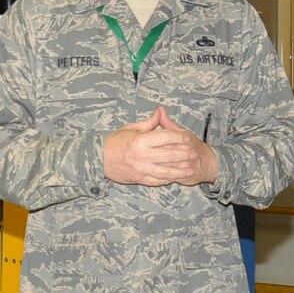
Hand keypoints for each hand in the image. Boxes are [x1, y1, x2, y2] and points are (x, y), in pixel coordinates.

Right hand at [103, 107, 218, 186]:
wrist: (100, 159)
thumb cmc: (116, 142)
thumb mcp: (131, 128)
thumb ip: (149, 123)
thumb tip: (161, 111)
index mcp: (141, 140)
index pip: (166, 138)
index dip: (179, 138)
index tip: (188, 138)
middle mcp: (143, 155)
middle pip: (169, 155)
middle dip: (184, 154)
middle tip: (194, 153)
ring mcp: (142, 169)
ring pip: (166, 171)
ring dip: (180, 171)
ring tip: (190, 169)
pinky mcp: (139, 179)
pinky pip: (157, 180)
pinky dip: (167, 179)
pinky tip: (175, 178)